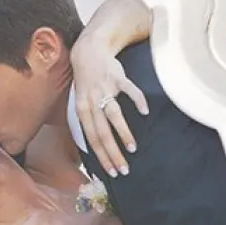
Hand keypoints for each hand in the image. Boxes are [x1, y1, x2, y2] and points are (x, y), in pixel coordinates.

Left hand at [71, 39, 146, 176]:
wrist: (88, 52)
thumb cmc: (86, 82)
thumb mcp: (80, 103)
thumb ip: (89, 121)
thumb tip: (96, 145)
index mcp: (82, 110)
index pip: (92, 139)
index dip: (101, 157)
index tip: (111, 173)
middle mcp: (92, 102)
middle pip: (102, 133)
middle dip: (113, 154)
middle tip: (124, 170)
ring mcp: (105, 90)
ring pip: (114, 115)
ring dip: (124, 133)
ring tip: (133, 149)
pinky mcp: (117, 78)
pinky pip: (129, 90)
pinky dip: (137, 100)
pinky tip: (145, 112)